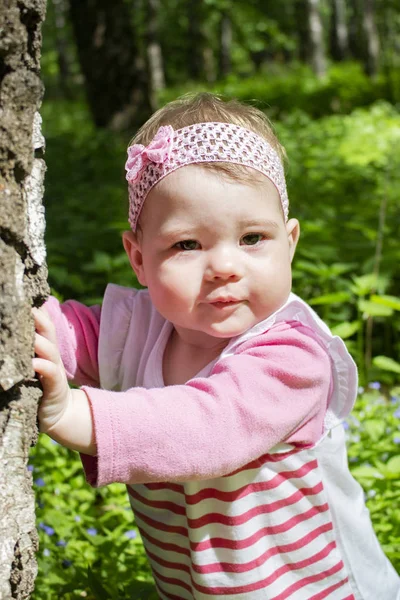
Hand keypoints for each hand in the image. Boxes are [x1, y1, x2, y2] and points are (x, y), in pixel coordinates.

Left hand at [32, 306, 71, 433]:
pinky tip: (33, 363)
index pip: (42, 324)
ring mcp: (55, 371)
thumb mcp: (33, 365)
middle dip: (39, 318)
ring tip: (29, 335)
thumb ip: (27, 348)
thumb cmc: (39, 387)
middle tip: (26, 307)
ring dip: (40, 341)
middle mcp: (51, 356)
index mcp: (45, 349)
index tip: (23, 298)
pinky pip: (50, 375)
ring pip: (50, 351)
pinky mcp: (54, 388)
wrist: (58, 414)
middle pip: (48, 332)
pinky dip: (43, 367)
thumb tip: (16, 329)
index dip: (36, 311)